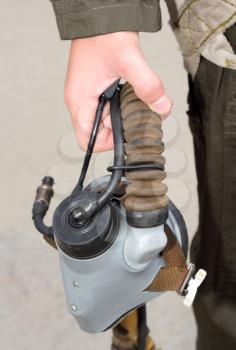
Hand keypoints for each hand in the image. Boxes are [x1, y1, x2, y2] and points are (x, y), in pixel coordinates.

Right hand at [64, 32, 171, 151]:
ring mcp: (86, 95)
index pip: (88, 140)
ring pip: (103, 121)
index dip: (108, 142)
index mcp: (80, 100)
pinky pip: (106, 108)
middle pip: (98, 132)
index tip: (126, 130)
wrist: (99, 16)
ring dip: (121, 115)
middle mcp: (79, 101)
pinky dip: (120, 105)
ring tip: (132, 99)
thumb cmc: (104, 34)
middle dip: (119, 126)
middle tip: (134, 111)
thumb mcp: (130, 60)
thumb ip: (148, 86)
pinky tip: (129, 93)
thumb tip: (162, 108)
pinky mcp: (93, 89)